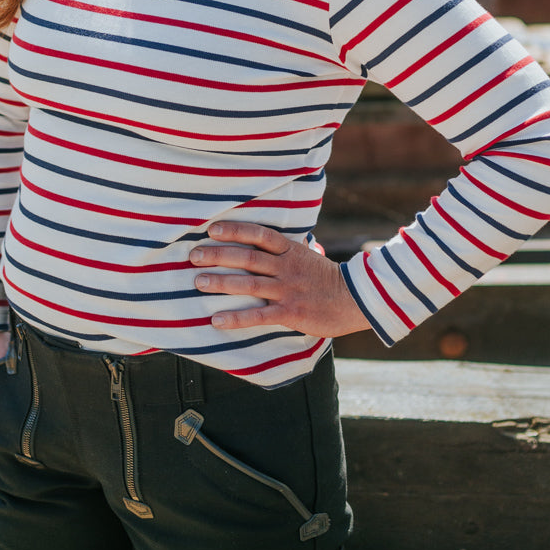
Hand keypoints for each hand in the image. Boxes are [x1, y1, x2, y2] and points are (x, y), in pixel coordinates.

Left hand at [189, 221, 369, 337]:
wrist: (356, 300)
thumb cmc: (326, 279)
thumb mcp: (307, 257)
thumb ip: (285, 251)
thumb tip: (263, 242)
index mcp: (291, 250)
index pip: (259, 234)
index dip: (235, 230)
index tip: (212, 229)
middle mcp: (286, 267)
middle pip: (247, 258)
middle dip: (218, 255)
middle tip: (194, 256)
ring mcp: (288, 290)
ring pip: (249, 284)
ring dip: (221, 283)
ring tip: (198, 282)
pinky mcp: (290, 313)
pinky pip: (259, 315)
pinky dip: (236, 318)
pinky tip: (216, 320)